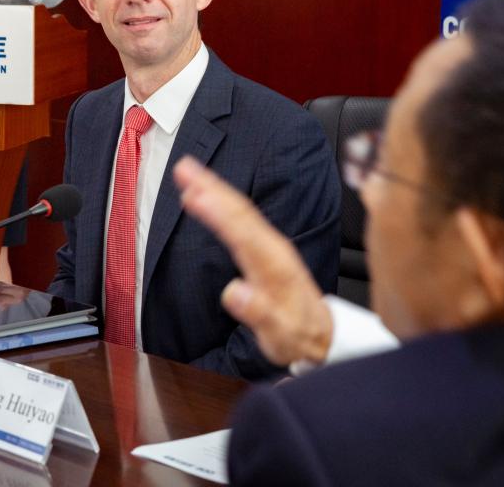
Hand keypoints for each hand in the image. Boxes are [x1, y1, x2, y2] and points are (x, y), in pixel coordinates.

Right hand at [173, 156, 333, 365]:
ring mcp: (270, 245)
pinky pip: (240, 217)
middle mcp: (273, 249)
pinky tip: (204, 195)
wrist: (320, 336)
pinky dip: (221, 201)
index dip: (218, 214)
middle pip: (240, 212)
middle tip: (183, 167)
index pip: (243, 234)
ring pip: (240, 209)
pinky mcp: (264, 247)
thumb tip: (233, 292)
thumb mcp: (281, 335)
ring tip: (187, 170)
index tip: (194, 196)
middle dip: (212, 187)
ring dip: (214, 187)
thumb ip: (259, 314)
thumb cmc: (297, 336)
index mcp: (275, 267)